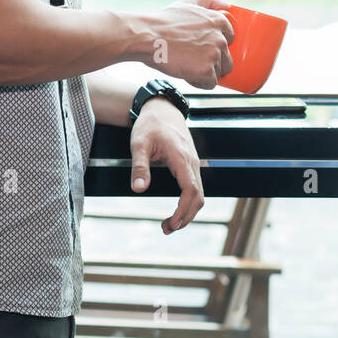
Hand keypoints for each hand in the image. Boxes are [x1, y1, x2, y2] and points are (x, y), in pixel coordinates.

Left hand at [129, 98, 204, 233]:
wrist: (162, 109)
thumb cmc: (150, 124)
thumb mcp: (139, 143)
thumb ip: (139, 166)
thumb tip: (139, 189)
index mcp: (182, 158)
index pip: (190, 190)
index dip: (183, 210)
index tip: (171, 223)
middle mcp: (192, 163)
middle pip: (199, 197)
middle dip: (185, 217)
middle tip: (166, 229)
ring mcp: (194, 164)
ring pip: (199, 194)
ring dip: (187, 212)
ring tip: (169, 224)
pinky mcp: (191, 165)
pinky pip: (195, 188)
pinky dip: (188, 203)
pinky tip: (176, 210)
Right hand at [145, 0, 233, 88]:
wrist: (147, 36)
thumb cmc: (163, 21)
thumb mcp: (188, 3)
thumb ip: (209, 1)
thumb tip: (227, 5)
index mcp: (219, 21)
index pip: (229, 40)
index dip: (214, 46)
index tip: (201, 47)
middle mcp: (220, 38)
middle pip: (226, 59)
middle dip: (211, 62)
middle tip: (192, 58)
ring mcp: (214, 54)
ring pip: (217, 72)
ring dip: (204, 72)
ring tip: (186, 63)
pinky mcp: (206, 70)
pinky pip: (209, 83)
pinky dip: (198, 82)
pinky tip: (185, 72)